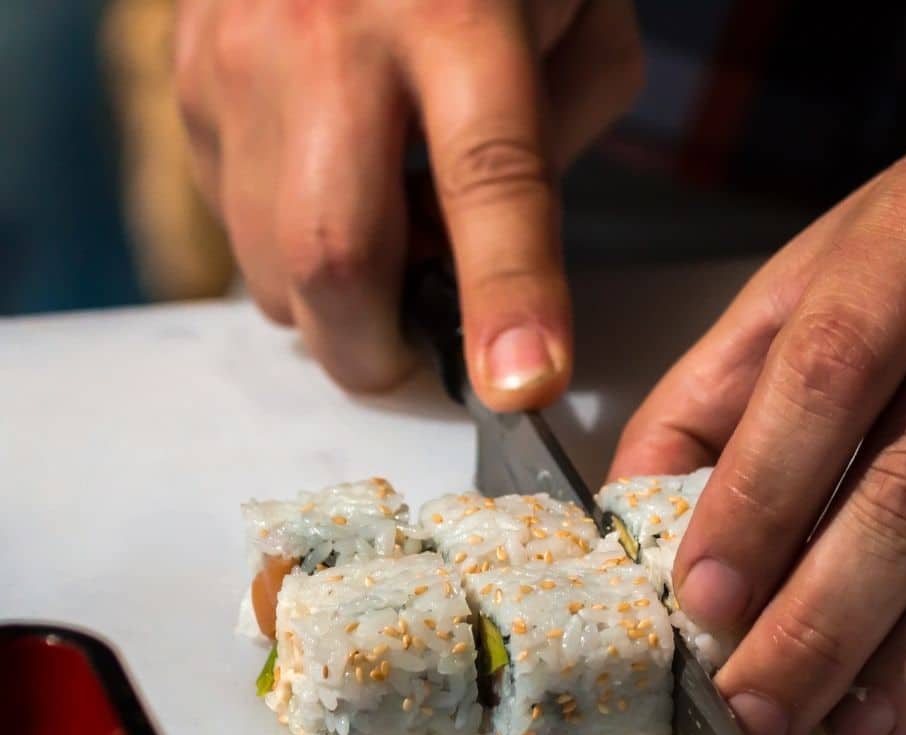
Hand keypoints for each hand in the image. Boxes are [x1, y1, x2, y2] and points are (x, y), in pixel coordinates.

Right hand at [174, 0, 640, 407]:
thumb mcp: (580, 19)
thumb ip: (559, 137)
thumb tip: (496, 263)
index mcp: (460, 15)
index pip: (490, 181)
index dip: (508, 297)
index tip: (521, 387)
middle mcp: (331, 37)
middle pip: (331, 256)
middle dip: (374, 350)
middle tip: (415, 353)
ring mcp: (238, 57)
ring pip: (266, 262)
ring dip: (331, 302)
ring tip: (382, 243)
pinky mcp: (187, 78)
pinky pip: (232, 222)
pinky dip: (285, 248)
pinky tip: (332, 189)